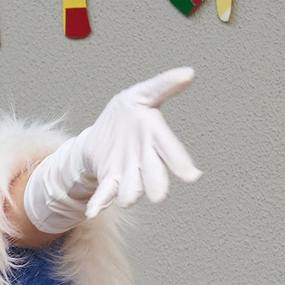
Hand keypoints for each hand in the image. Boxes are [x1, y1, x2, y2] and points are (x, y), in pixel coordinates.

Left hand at [22, 66, 200, 234]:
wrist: (101, 134)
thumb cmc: (126, 114)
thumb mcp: (140, 95)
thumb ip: (163, 86)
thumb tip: (188, 73)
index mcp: (156, 137)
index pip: (170, 150)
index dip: (180, 162)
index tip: (191, 176)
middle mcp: (145, 160)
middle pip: (153, 174)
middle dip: (155, 184)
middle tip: (159, 196)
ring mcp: (128, 173)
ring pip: (131, 188)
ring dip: (129, 194)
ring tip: (127, 199)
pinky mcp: (109, 181)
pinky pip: (105, 194)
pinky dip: (100, 203)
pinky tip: (92, 211)